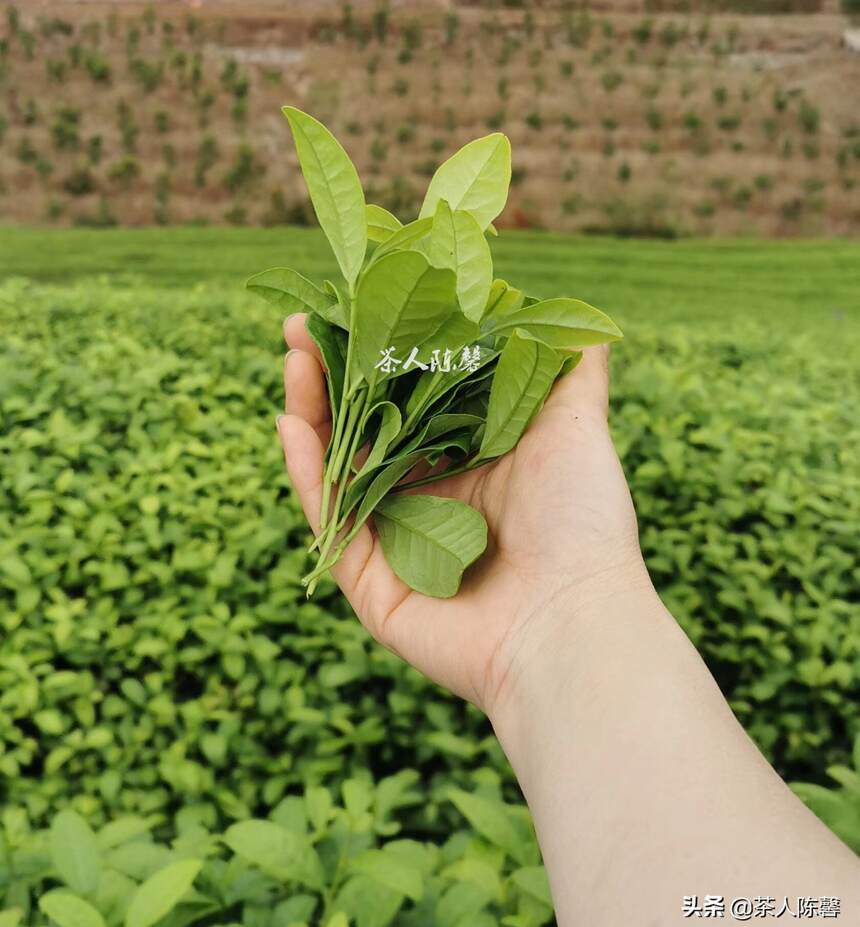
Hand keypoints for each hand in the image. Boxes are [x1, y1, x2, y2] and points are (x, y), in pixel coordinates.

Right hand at [277, 313, 650, 720]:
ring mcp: (395, 541)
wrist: (574, 623)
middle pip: (363, 427)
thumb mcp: (579, 427)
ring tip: (295, 358)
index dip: (381, 353)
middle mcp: (429, 498)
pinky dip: (305, 474)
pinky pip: (326, 522)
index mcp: (471, 462)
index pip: (409, 397)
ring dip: (310, 412)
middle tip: (301, 324)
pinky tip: (290, 425)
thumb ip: (571, 372)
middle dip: (332, 373)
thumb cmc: (583, 520)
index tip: (356, 303)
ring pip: (336, 468)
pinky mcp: (369, 584)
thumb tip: (581, 318)